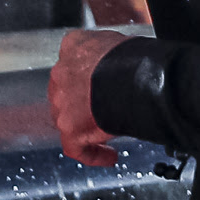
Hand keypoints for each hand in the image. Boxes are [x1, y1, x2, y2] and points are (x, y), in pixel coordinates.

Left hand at [48, 25, 141, 164]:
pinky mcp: (71, 126)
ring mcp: (64, 101)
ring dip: (85, 128)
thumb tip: (127, 63)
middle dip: (82, 105)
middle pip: (66, 93)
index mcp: (74, 47)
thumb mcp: (120, 43)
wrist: (136, 76)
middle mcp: (62, 72)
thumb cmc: (137, 58)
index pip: (74, 64)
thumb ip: (113, 54)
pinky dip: (91, 154)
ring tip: (109, 134)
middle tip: (103, 113)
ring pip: (67, 119)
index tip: (98, 88)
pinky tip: (109, 156)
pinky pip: (75, 148)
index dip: (86, 80)